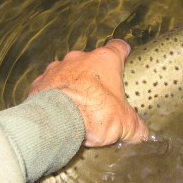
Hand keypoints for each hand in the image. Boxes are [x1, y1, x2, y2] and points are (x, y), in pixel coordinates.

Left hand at [28, 39, 148, 146]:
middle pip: (91, 61)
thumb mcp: (126, 123)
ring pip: (68, 71)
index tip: (124, 58)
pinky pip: (49, 86)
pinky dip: (53, 95)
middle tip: (100, 95)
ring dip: (72, 83)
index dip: (122, 53)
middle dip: (95, 75)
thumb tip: (143, 135)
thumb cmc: (97, 113)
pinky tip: (58, 110)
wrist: (57, 121)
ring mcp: (57, 68)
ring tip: (76, 104)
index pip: (118, 47)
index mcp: (105, 60)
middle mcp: (80, 58)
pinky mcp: (38, 82)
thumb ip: (136, 127)